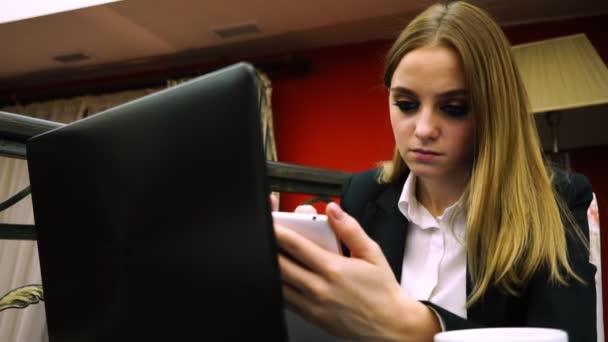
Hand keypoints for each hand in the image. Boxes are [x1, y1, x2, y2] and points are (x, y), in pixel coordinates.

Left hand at [274, 202, 439, 340]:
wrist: (389, 324)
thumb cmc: (382, 290)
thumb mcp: (372, 252)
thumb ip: (350, 229)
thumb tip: (333, 210)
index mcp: (333, 269)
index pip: (296, 245)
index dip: (278, 231)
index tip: (269, 222)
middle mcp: (319, 288)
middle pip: (280, 264)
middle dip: (269, 246)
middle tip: (264, 235)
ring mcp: (312, 305)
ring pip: (278, 283)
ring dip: (271, 266)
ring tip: (270, 252)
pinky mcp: (310, 316)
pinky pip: (285, 299)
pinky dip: (278, 285)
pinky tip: (282, 274)